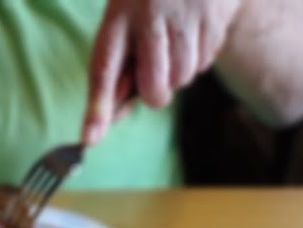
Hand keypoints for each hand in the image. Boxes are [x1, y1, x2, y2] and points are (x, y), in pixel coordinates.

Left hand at [82, 0, 241, 144]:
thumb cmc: (149, 2)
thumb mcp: (125, 23)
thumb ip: (117, 71)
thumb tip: (114, 117)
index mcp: (118, 16)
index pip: (104, 70)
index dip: (98, 107)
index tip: (89, 139)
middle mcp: (150, 14)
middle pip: (154, 89)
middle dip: (155, 92)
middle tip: (156, 69)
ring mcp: (185, 15)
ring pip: (182, 80)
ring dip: (179, 72)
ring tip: (175, 40)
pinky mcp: (213, 18)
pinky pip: (204, 64)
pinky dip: (198, 57)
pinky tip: (193, 31)